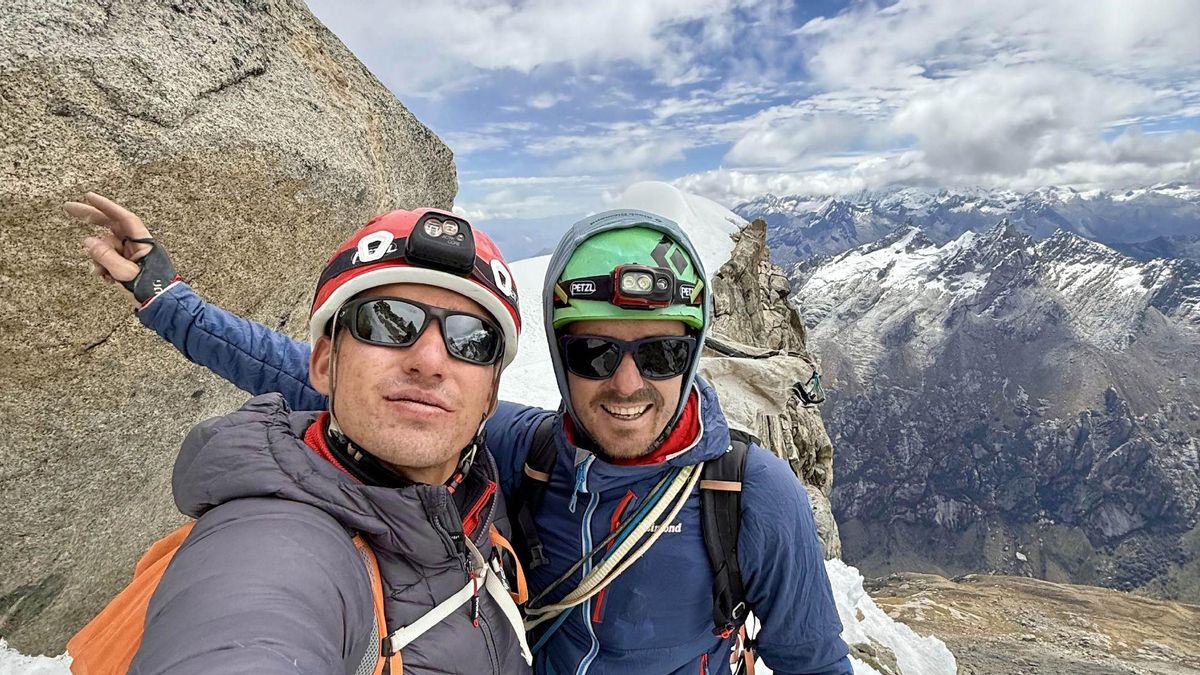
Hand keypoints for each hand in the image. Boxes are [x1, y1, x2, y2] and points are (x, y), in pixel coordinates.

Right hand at [66, 193, 175, 307]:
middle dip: (91, 218)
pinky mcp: (127, 264)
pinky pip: (109, 259)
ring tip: (103, 274)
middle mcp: (137, 244)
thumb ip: (105, 257)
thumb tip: (88, 241)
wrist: (162, 307)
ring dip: (99, 258)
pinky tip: (106, 279)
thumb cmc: (152, 290)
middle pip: (111, 226)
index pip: (123, 218)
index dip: (106, 206)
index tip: (88, 197)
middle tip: (68, 209)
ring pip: (106, 246)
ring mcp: (131, 254)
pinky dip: (103, 267)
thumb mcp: (125, 274)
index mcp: (143, 242)